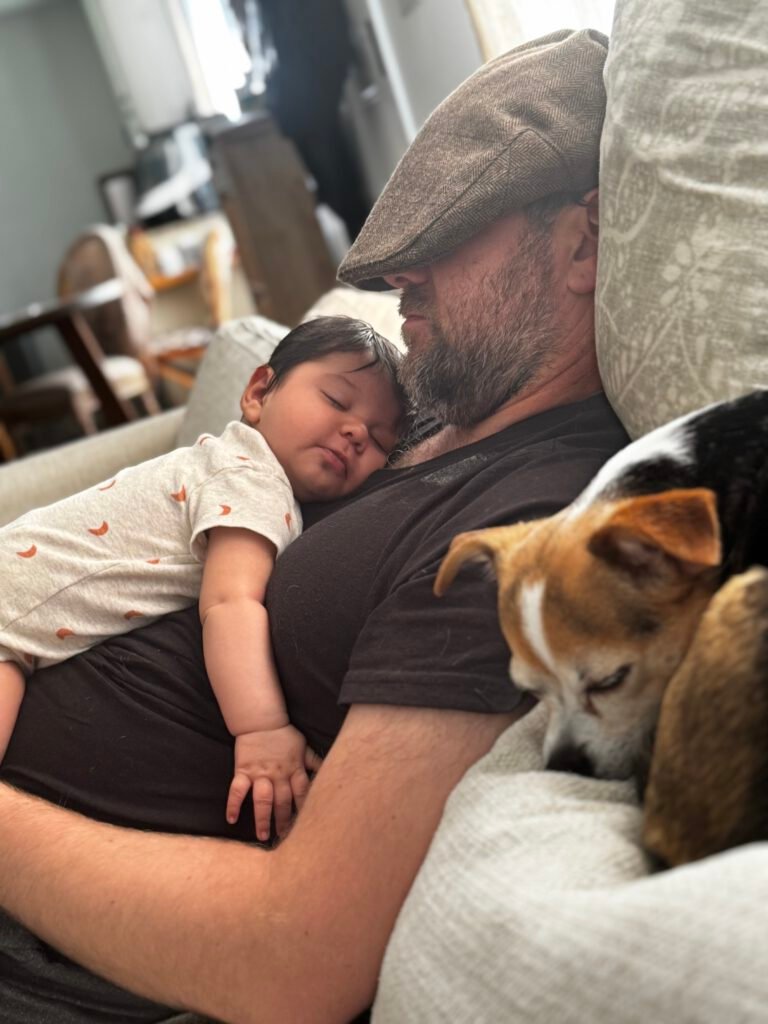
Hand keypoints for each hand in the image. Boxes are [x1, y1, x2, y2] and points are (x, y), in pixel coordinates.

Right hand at [227, 724, 322, 839]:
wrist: (261, 721)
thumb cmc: (285, 736)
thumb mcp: (303, 748)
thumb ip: (314, 762)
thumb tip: (330, 772)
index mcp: (294, 769)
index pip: (302, 793)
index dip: (305, 809)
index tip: (307, 826)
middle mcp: (278, 774)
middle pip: (283, 801)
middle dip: (284, 820)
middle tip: (284, 838)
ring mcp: (260, 773)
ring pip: (262, 799)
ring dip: (263, 818)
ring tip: (262, 835)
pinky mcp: (243, 771)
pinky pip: (237, 789)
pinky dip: (233, 804)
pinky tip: (231, 819)